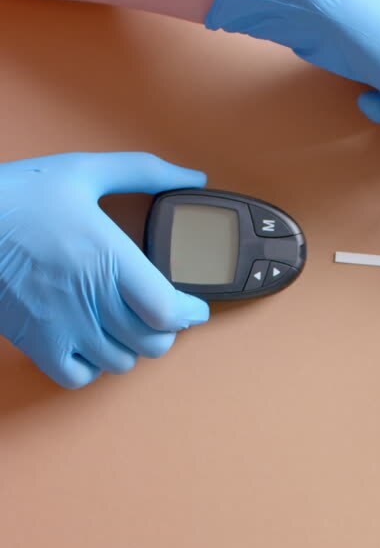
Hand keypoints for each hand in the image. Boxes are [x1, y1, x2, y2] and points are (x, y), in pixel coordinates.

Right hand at [0, 152, 209, 387]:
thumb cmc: (18, 195)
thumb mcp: (83, 170)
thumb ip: (144, 172)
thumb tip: (193, 177)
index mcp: (108, 257)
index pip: (167, 309)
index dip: (189, 314)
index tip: (194, 307)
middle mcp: (90, 298)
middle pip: (152, 342)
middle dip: (164, 331)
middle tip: (159, 316)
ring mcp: (63, 326)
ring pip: (120, 362)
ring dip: (131, 347)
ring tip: (124, 326)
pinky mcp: (37, 344)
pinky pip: (80, 377)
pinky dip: (93, 366)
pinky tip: (90, 342)